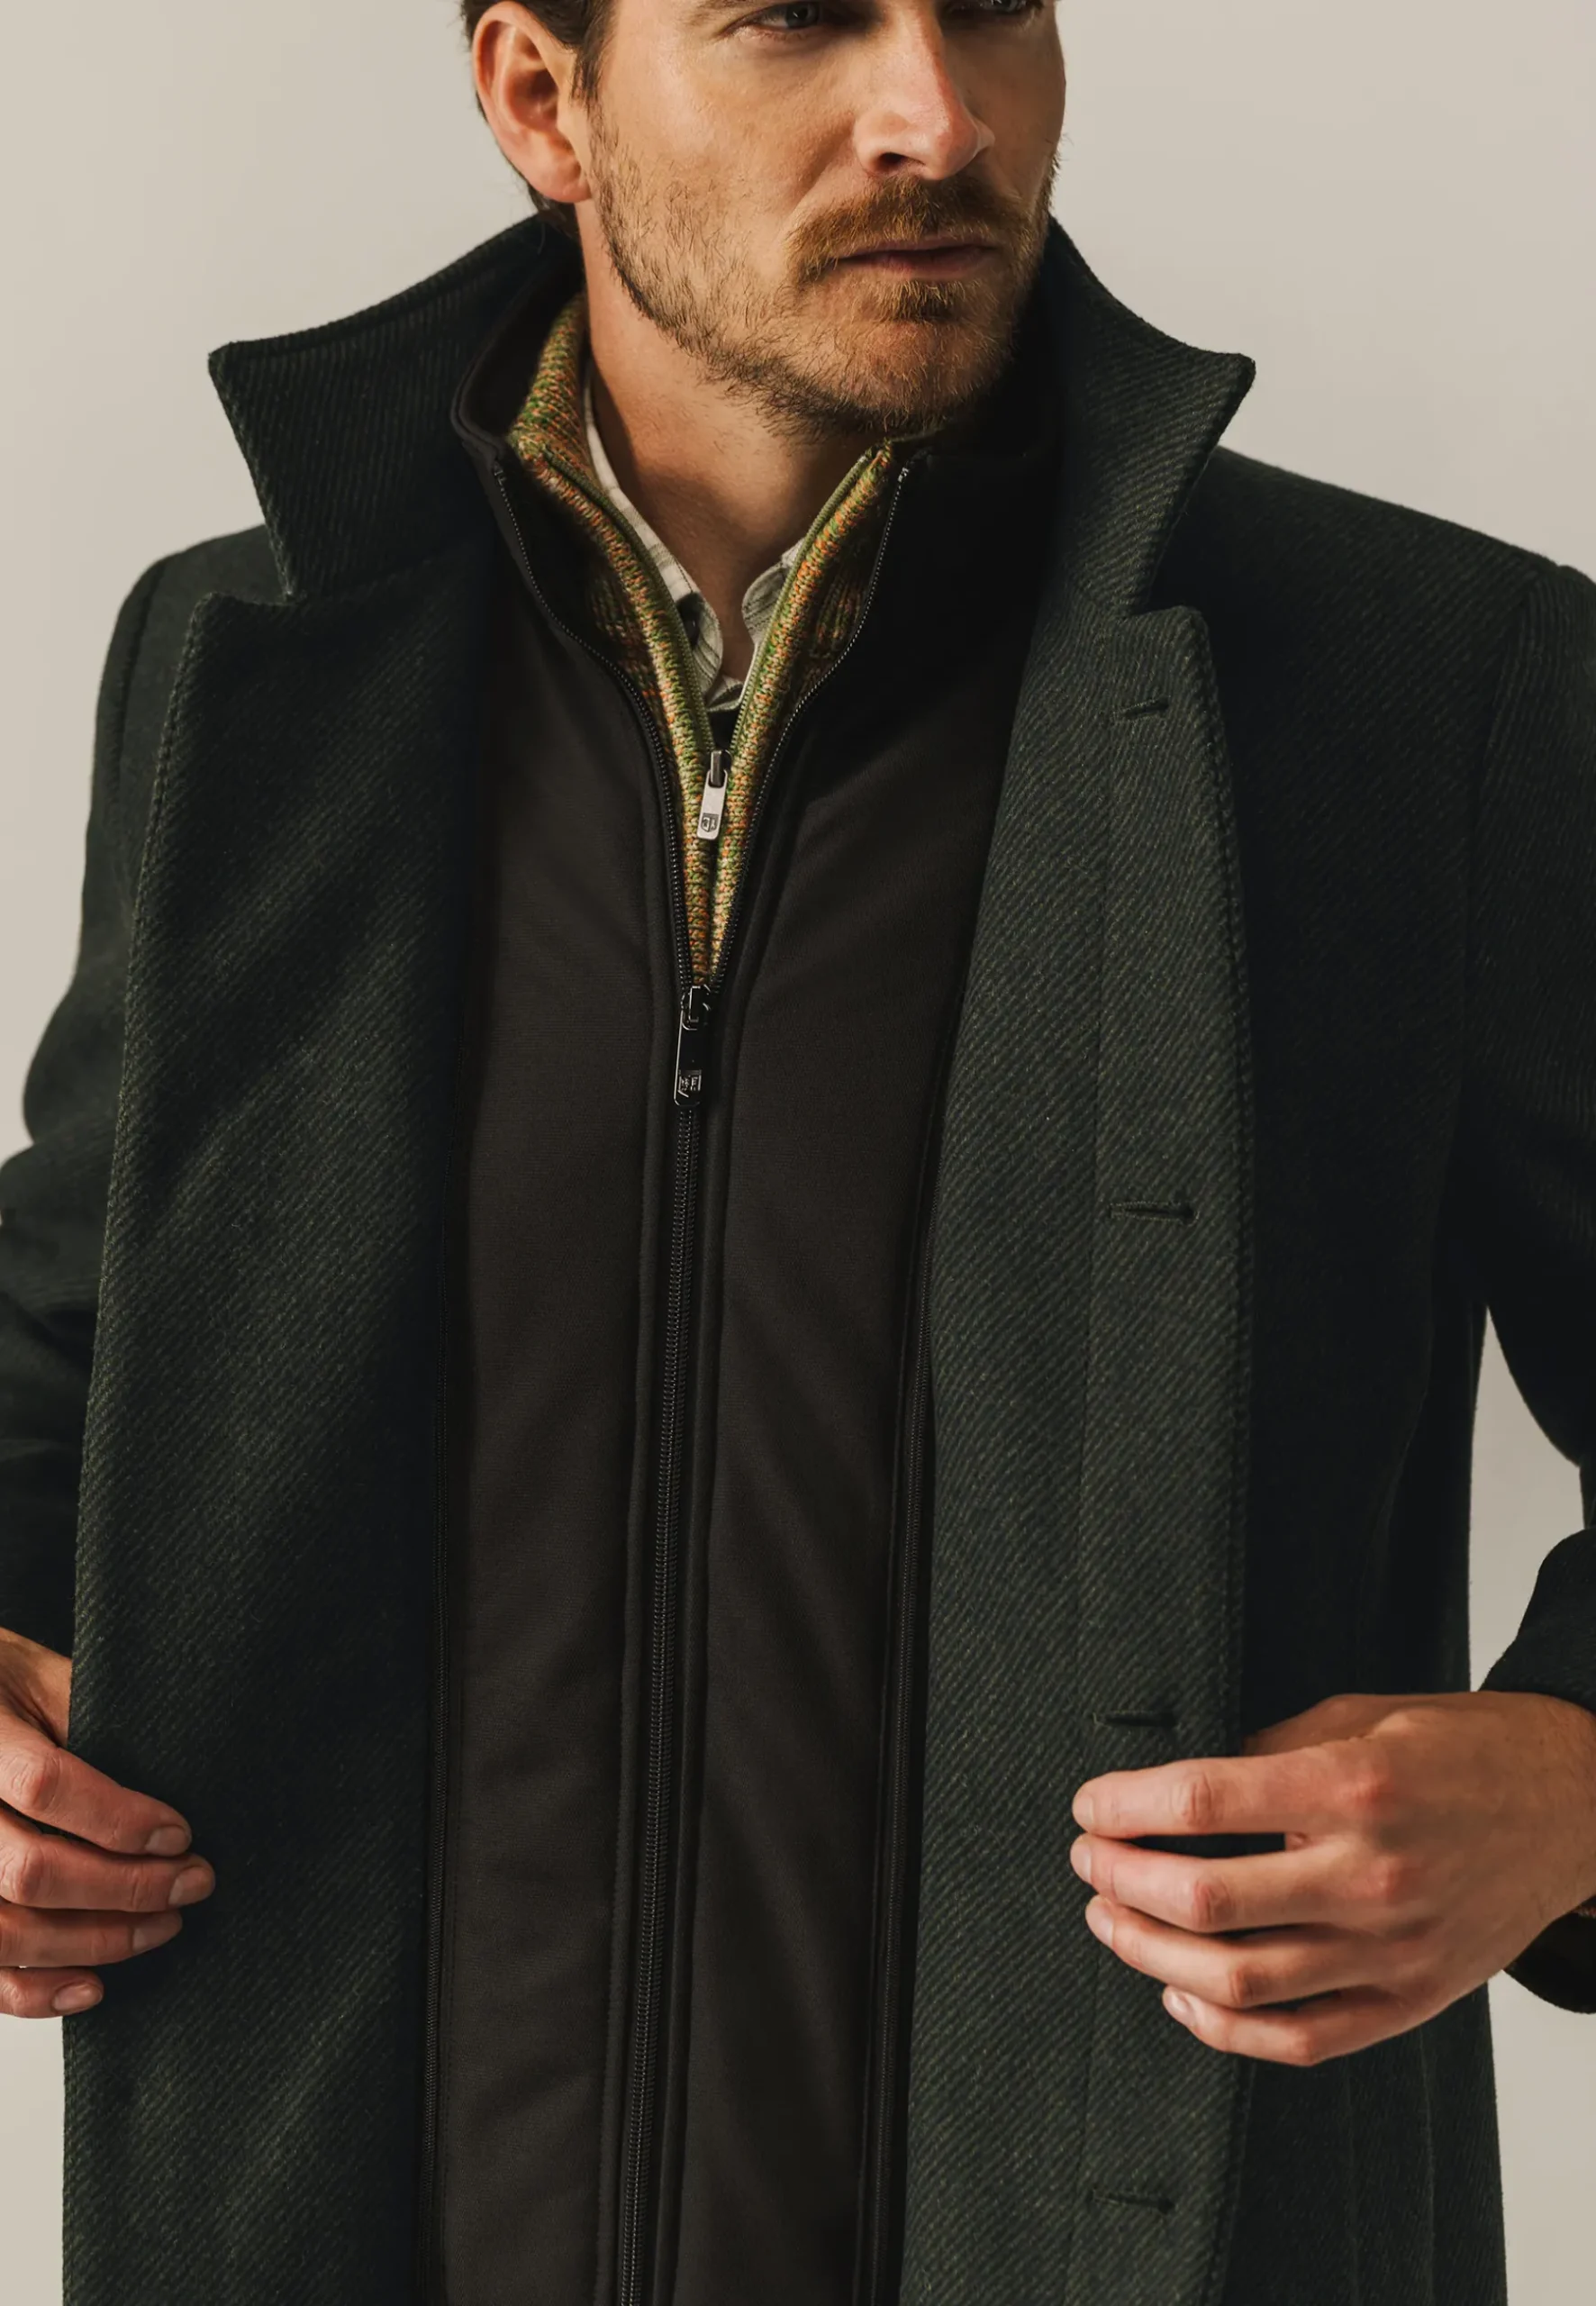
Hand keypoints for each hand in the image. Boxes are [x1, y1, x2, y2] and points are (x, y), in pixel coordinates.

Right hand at [0, 1625, 213, 2017]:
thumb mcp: (40, 1675)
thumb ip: (87, 1717)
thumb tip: (170, 1773)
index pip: (45, 1787)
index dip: (120, 1819)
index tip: (180, 1834)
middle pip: (31, 1870)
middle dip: (125, 1888)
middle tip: (192, 1882)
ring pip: (6, 1932)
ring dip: (94, 1941)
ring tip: (162, 1926)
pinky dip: (34, 1991)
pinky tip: (92, 1984)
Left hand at [1069, 1689, 1595, 2065]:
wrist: (1570, 1806)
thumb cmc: (1458, 1751)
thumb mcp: (1359, 1717)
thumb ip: (1268, 1750)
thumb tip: (1172, 1789)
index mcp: (1352, 1787)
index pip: (1202, 1801)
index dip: (1126, 1804)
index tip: (1090, 1804)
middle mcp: (1370, 1874)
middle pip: (1207, 1899)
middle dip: (1120, 1880)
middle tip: (1088, 1859)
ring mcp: (1392, 1950)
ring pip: (1240, 1981)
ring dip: (1150, 1953)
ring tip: (1111, 1920)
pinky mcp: (1409, 2001)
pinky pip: (1297, 2039)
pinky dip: (1221, 2026)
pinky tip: (1178, 1991)